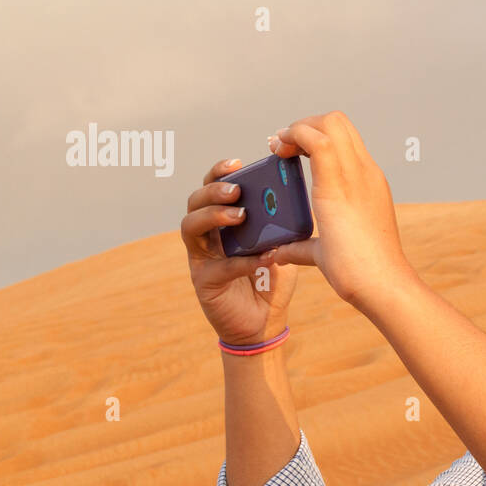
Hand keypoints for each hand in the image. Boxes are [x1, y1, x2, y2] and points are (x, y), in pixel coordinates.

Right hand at [180, 157, 298, 345]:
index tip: (237, 163)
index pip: (213, 188)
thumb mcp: (281, 245)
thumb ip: (283, 223)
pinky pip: (219, 266)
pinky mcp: (204, 282)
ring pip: (190, 226)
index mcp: (223, 222)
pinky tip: (263, 258)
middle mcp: (207, 236)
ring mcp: (201, 258)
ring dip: (213, 216)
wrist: (266, 322)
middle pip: (195, 201)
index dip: (219, 173)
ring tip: (239, 215)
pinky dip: (241, 260)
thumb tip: (295, 196)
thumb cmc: (272, 280)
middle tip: (236, 190)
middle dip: (213, 190)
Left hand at [262, 111, 413, 308]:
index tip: (292, 151)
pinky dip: (295, 136)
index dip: (315, 135)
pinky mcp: (339, 185)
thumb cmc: (362, 273)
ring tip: (279, 146)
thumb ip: (303, 247)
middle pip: (337, 121)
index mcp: (368, 183)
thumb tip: (281, 251)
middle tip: (283, 146)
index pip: (344, 139)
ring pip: (329, 122)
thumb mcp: (326, 252)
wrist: (381, 284)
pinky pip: (317, 140)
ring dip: (299, 127)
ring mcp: (356, 175)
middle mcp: (365, 172)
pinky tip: (280, 151)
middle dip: (305, 124)